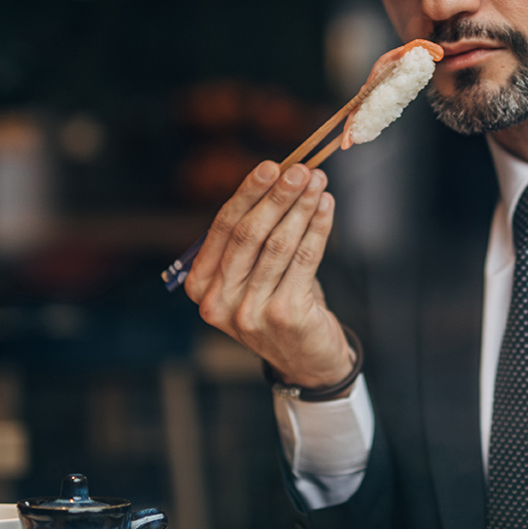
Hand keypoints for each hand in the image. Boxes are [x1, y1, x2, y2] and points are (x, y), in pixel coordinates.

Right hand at [186, 161, 351, 387]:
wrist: (305, 361)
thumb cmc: (278, 306)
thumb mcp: (253, 276)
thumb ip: (254, 237)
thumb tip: (279, 178)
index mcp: (201, 286)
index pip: (223, 228)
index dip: (248, 193)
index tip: (270, 166)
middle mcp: (218, 302)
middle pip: (249, 233)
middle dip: (277, 196)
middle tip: (299, 169)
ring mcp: (250, 312)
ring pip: (278, 244)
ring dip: (300, 207)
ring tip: (318, 181)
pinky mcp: (284, 316)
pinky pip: (305, 259)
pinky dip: (317, 227)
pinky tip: (326, 207)